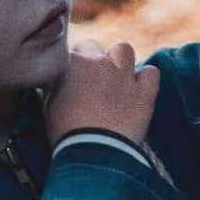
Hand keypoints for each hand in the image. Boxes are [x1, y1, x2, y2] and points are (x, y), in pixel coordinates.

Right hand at [45, 40, 159, 145]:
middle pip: (94, 47)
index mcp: (71, 63)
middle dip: (92, 60)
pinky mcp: (144, 92)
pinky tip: (138, 90)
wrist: (93, 152)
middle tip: (90, 82)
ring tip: (114, 80)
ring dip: (119, 61)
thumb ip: (56, 85)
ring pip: (123, 49)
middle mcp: (98, 62)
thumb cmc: (66, 132)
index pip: (70, 52)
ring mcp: (123, 75)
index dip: (70, 67)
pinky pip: (151, 72)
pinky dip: (145, 79)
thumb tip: (59, 80)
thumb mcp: (49, 105)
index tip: (70, 80)